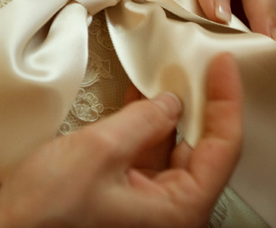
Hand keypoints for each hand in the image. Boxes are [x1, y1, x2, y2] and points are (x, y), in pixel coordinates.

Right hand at [0, 52, 242, 227]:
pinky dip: (146, 124)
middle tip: (200, 64)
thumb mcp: (102, 151)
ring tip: (169, 71)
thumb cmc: (48, 212)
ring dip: (170, 110)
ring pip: (175, 148)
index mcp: (179, 211)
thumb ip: (144, 121)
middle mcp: (171, 212)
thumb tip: (172, 101)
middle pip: (203, 148)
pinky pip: (148, 154)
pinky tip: (141, 95)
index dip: (227, 102)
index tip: (224, 65)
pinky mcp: (127, 196)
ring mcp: (149, 205)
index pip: (223, 149)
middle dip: (200, 103)